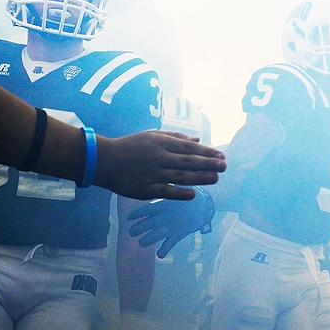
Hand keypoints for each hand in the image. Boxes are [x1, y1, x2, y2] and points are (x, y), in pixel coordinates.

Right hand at [95, 131, 225, 200]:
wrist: (104, 160)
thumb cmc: (130, 146)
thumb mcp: (152, 135)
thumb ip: (176, 137)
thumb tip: (198, 140)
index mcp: (161, 143)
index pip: (189, 147)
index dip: (207, 152)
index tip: (221, 155)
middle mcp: (159, 157)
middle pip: (188, 161)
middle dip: (208, 164)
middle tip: (225, 166)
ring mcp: (152, 174)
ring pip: (180, 176)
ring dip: (200, 178)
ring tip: (215, 179)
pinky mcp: (145, 189)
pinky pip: (166, 191)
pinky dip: (180, 193)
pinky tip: (193, 194)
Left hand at [128, 187, 214, 257]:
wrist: (206, 204)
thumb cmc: (189, 195)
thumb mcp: (175, 189)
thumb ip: (164, 191)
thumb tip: (152, 185)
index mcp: (163, 205)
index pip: (145, 210)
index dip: (136, 214)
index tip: (129, 218)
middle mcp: (165, 216)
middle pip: (147, 224)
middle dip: (138, 229)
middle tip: (131, 232)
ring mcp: (172, 226)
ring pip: (155, 235)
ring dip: (146, 240)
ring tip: (141, 243)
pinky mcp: (179, 233)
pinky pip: (169, 243)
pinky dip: (164, 250)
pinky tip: (159, 254)